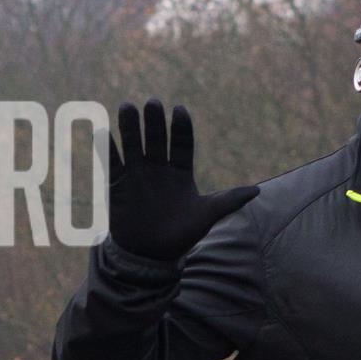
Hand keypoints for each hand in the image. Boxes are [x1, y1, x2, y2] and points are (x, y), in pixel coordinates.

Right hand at [105, 99, 258, 268]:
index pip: (182, 143)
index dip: (181, 127)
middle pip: (157, 139)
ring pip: (133, 146)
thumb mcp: (206, 217)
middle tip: (153, 103)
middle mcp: (158, 169)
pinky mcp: (118, 186)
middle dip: (155, 122)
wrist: (150, 256)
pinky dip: (107, 149)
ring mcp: (137, 176)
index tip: (179, 110)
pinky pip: (112, 164)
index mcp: (180, 172)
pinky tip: (102, 131)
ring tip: (128, 107)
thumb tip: (257, 192)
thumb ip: (228, 201)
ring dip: (130, 128)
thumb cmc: (181, 236)